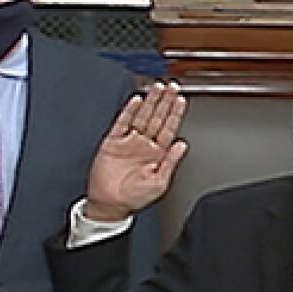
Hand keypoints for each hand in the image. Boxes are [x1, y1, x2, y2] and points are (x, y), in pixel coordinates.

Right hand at [84, 82, 186, 221]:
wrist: (110, 204)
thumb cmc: (134, 198)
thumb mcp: (159, 183)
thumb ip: (171, 162)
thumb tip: (182, 146)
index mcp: (157, 154)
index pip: (169, 129)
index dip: (175, 114)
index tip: (181, 100)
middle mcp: (144, 145)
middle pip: (157, 118)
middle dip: (165, 101)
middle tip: (172, 86)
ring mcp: (129, 142)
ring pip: (142, 116)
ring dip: (150, 102)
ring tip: (157, 87)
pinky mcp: (113, 142)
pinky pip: (122, 122)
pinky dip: (129, 111)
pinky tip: (137, 100)